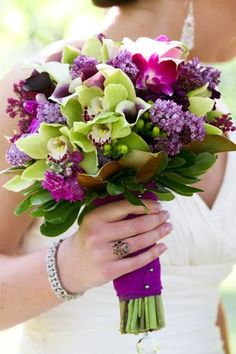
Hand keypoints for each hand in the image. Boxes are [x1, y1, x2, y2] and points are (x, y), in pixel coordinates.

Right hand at [57, 199, 171, 293]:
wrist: (70, 266)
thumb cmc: (88, 238)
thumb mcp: (94, 221)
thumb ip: (115, 214)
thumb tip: (147, 204)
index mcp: (94, 218)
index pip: (125, 207)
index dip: (145, 205)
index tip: (158, 205)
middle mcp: (97, 235)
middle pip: (135, 225)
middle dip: (155, 219)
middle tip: (166, 216)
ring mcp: (102, 254)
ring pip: (138, 242)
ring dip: (157, 234)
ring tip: (167, 228)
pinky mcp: (109, 271)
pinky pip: (136, 261)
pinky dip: (153, 253)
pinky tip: (162, 247)